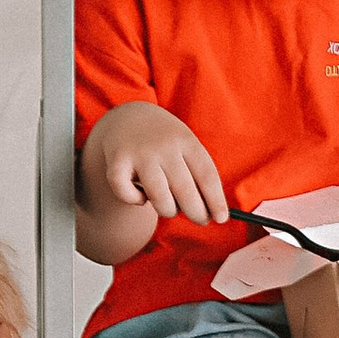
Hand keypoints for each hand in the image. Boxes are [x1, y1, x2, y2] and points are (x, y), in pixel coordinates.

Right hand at [85, 109, 230, 223]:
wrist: (127, 118)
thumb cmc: (164, 142)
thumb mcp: (185, 146)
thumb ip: (198, 174)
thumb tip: (213, 213)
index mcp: (185, 140)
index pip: (206, 175)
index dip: (216, 200)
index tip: (221, 219)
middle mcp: (163, 146)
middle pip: (185, 190)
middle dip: (196, 213)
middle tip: (200, 219)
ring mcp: (139, 153)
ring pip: (159, 198)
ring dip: (168, 210)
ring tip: (169, 206)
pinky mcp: (116, 162)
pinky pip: (128, 195)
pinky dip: (135, 201)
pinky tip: (141, 195)